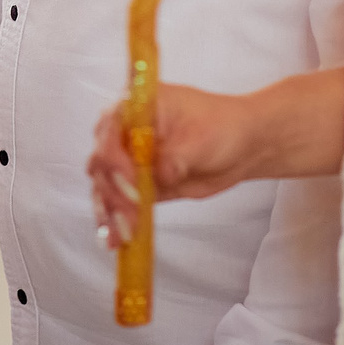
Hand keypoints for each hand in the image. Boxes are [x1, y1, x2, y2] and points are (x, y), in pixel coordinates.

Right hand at [88, 84, 266, 245]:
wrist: (240, 145)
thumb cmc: (222, 127)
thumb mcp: (201, 139)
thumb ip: (176, 157)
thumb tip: (159, 174)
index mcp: (136, 105)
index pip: (111, 129)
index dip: (115, 158)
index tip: (131, 185)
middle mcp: (123, 130)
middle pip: (103, 161)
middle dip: (112, 191)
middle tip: (128, 218)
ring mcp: (128, 158)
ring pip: (105, 185)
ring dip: (109, 211)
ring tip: (120, 235)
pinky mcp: (135, 185)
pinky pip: (118, 203)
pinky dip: (115, 220)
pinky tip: (115, 238)